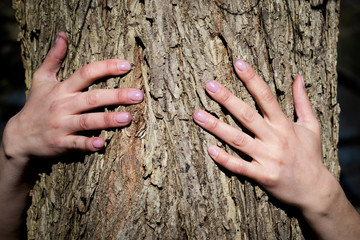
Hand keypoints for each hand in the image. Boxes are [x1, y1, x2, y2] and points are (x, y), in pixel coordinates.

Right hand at [2, 32, 143, 163]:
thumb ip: (53, 58)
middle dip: (116, 96)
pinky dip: (88, 144)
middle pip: (92, 98)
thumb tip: (62, 35)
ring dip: (107, 119)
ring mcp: (61, 125)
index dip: (106, 67)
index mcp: (62, 89)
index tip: (127, 65)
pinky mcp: (60, 143)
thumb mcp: (41, 79)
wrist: (19, 136)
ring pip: (88, 121)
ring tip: (127, 118)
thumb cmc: (36, 105)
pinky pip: (77, 143)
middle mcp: (63, 105)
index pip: (86, 73)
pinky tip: (102, 144)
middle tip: (138, 95)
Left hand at [193, 59, 335, 211]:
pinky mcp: (263, 176)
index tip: (238, 63)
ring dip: (217, 127)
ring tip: (197, 115)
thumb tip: (298, 77)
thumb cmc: (310, 155)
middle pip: (247, 115)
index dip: (252, 79)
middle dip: (227, 99)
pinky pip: (240, 167)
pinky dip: (224, 159)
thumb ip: (302, 101)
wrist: (315, 190)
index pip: (266, 97)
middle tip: (208, 85)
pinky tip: (209, 149)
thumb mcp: (311, 126)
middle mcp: (274, 139)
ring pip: (238, 140)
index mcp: (284, 124)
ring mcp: (268, 158)